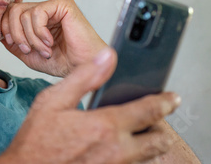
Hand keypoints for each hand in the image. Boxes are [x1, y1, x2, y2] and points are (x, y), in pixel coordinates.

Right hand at [0, 48, 182, 163]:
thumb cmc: (37, 139)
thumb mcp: (54, 100)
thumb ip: (84, 77)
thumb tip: (105, 56)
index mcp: (105, 126)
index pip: (148, 111)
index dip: (165, 102)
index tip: (173, 97)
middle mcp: (116, 150)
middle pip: (158, 140)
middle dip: (162, 127)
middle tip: (156, 119)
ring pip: (150, 158)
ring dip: (151, 145)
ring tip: (142, 134)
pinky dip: (136, 158)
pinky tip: (121, 149)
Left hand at [1, 0, 106, 75]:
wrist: (82, 69)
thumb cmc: (62, 62)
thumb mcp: (29, 54)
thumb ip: (14, 42)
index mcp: (38, 18)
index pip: (10, 12)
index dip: (6, 29)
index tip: (16, 46)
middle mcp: (45, 7)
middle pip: (12, 9)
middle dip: (15, 33)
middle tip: (27, 50)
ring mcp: (54, 4)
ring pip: (23, 13)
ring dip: (31, 38)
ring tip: (45, 50)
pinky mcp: (63, 3)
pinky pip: (36, 13)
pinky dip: (39, 32)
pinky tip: (50, 42)